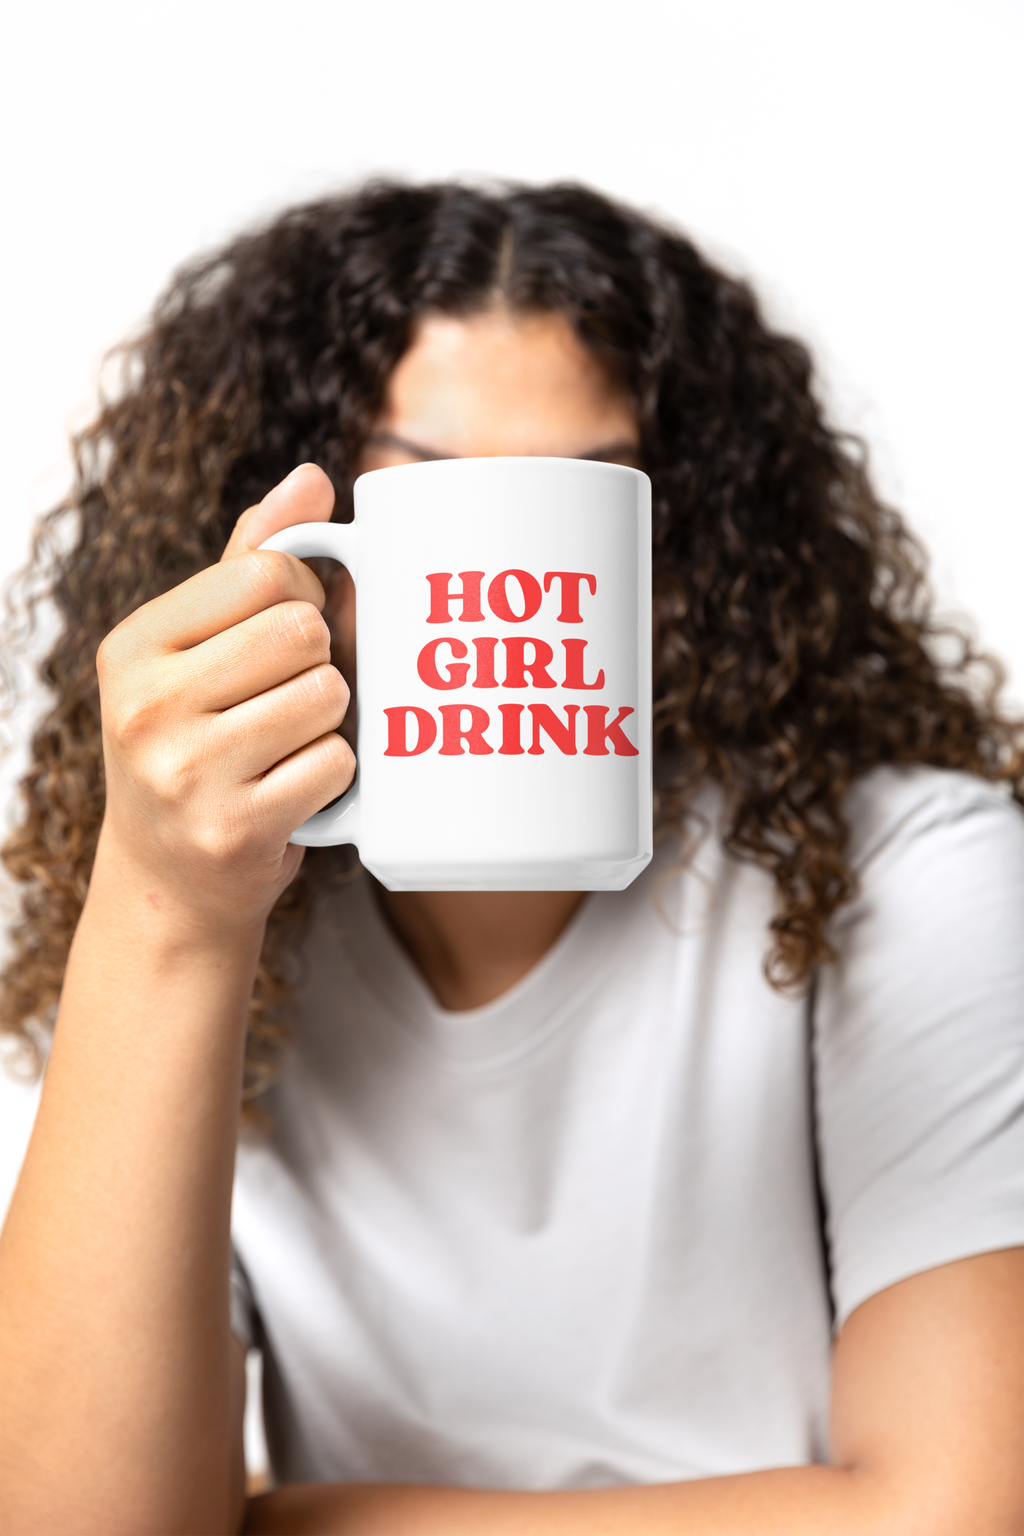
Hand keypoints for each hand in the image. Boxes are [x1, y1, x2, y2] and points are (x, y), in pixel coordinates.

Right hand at [94, 464, 353, 935]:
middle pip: (304, 631)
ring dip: (332, 720)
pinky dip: (336, 775)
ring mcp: (187, 772)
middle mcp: (147, 704)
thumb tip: (313, 478)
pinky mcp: (235, 829)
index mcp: (134, 646)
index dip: (303, 597)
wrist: (168, 885)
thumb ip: (250, 562)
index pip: (267, 571)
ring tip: (289, 744)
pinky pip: (337, 763)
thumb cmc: (195, 747)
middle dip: (320, 661)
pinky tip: (297, 787)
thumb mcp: (196, 652)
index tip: (285, 634)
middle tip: (290, 696)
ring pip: (329, 696)